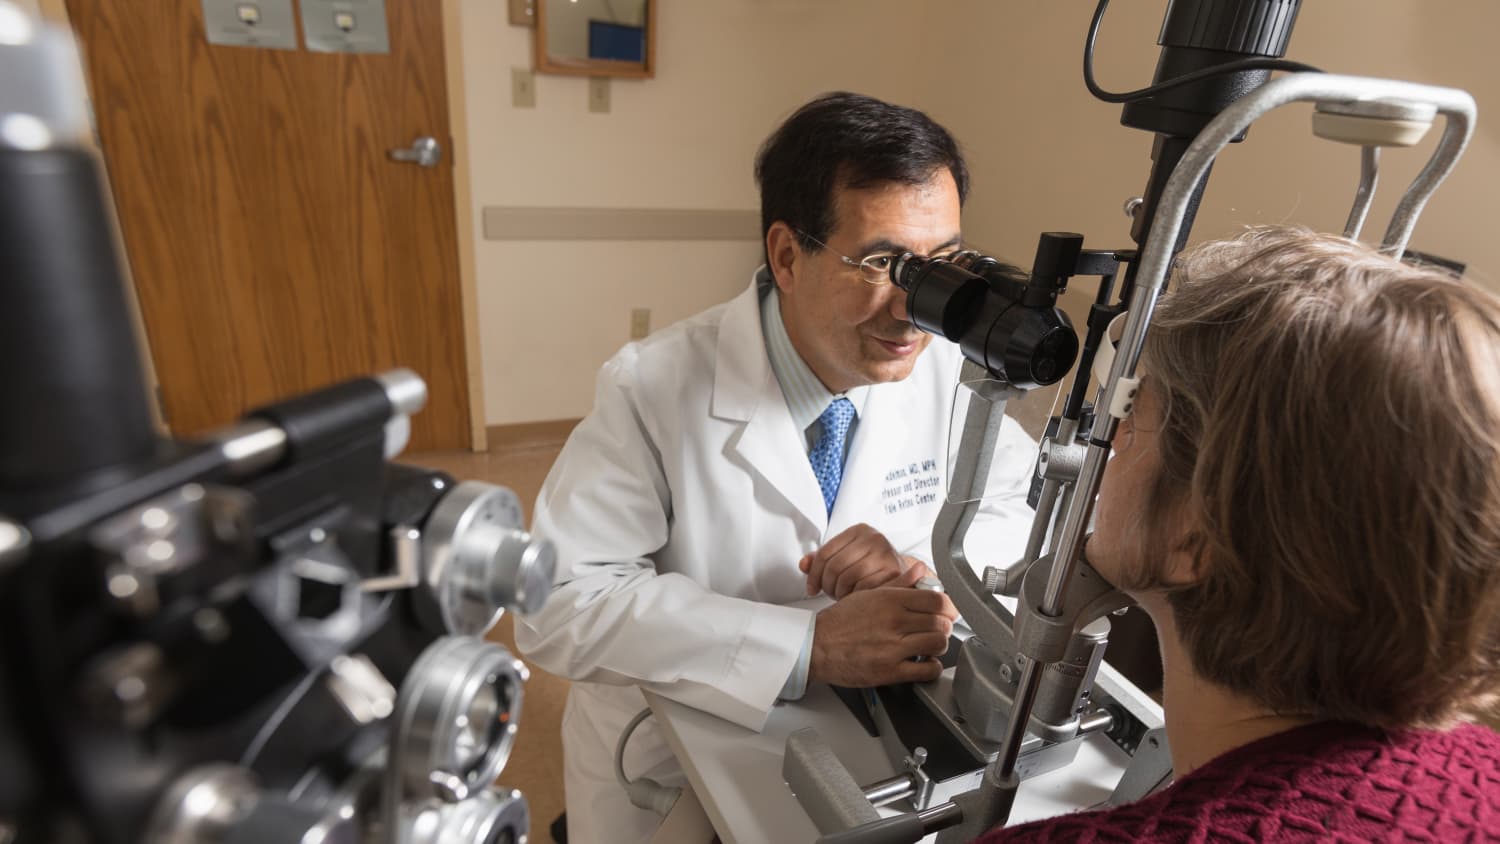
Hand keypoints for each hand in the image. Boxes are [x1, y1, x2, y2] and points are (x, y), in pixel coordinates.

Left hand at [799, 523, 931, 598]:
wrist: (907, 576)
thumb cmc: (874, 568)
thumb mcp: (847, 558)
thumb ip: (823, 560)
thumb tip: (804, 564)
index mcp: (859, 531)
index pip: (825, 552)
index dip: (813, 574)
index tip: (812, 587)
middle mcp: (873, 538)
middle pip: (834, 566)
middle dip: (827, 585)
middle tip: (829, 593)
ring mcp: (885, 553)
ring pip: (847, 578)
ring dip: (840, 593)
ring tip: (843, 595)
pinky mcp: (894, 571)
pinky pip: (863, 588)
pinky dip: (856, 597)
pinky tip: (856, 598)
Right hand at [808, 587, 957, 686]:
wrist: (816, 645)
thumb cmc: (840, 621)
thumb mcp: (869, 594)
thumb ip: (899, 583)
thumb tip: (920, 570)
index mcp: (890, 600)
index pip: (937, 600)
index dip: (946, 607)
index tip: (944, 612)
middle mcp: (894, 622)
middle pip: (941, 623)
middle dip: (944, 627)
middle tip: (936, 629)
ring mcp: (893, 647)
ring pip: (938, 644)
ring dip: (939, 646)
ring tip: (929, 646)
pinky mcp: (890, 671)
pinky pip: (927, 670)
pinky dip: (931, 667)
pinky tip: (923, 662)